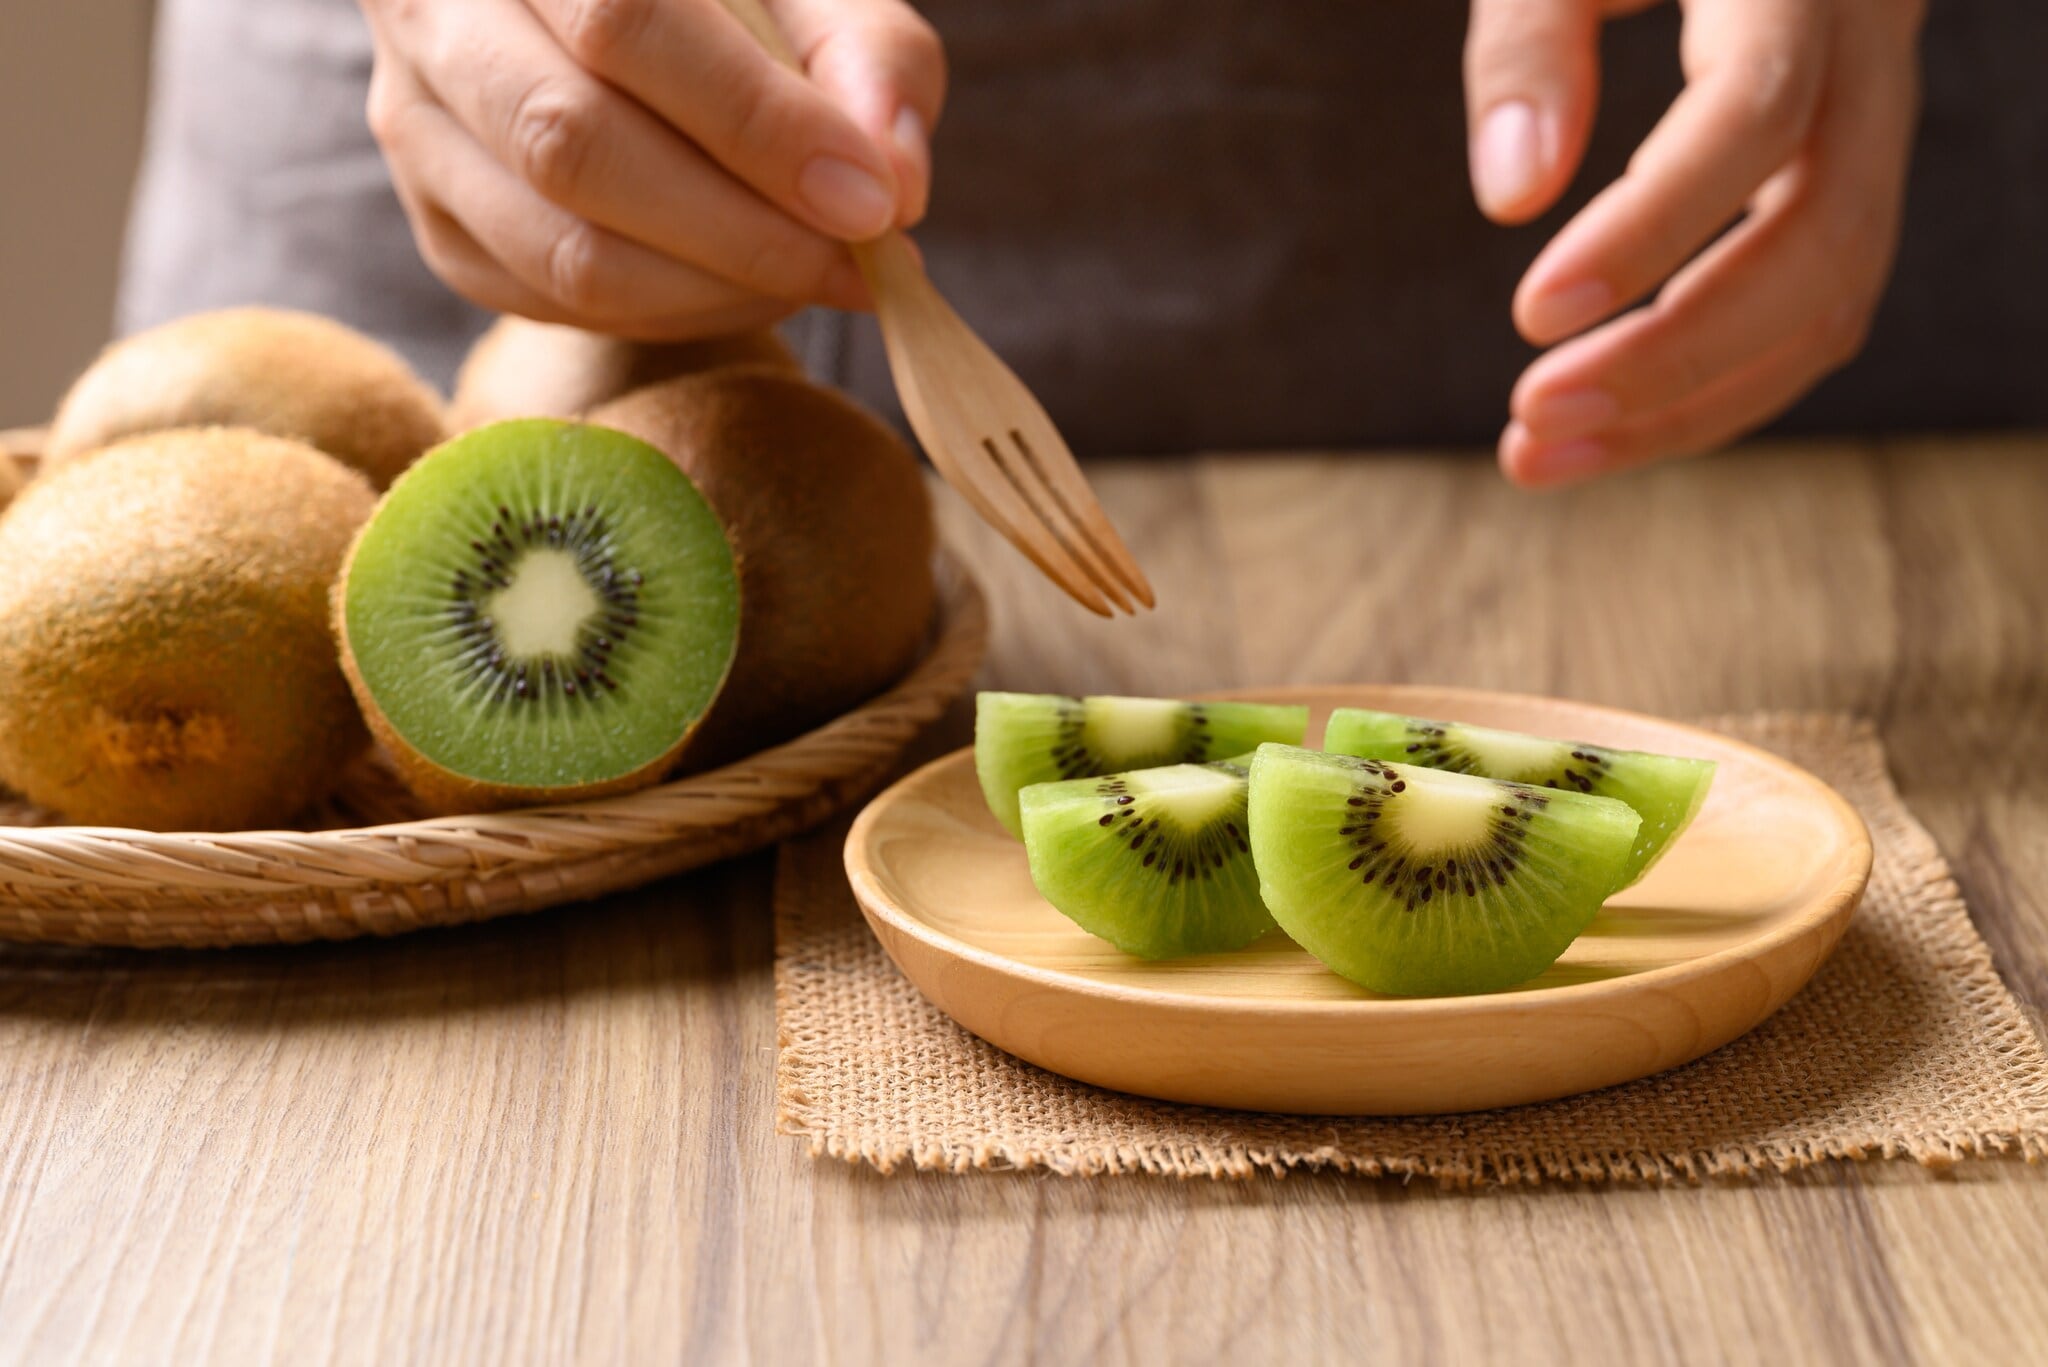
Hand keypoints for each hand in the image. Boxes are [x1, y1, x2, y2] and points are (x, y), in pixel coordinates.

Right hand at [360, 0, 944, 338]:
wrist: (605, 16)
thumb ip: (866, 56)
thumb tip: (894, 185)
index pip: (625, 23)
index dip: (756, 126)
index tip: (869, 201)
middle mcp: (433, 12)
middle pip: (571, 146)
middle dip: (741, 230)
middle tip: (856, 262)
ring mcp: (416, 125)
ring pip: (558, 249)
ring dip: (714, 290)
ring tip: (815, 276)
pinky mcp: (438, 224)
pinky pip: (554, 302)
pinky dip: (672, 314)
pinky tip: (745, 286)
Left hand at [1464, 0, 1925, 485]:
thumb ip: (1531, 47)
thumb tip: (1511, 200)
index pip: (1752, 118)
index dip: (1650, 229)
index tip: (1532, 316)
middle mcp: (1868, 64)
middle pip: (1820, 238)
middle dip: (1676, 353)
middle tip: (1534, 415)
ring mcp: (1877, 137)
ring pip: (1832, 303)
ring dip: (1688, 406)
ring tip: (1541, 454)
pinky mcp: (1852, 193)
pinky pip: (1819, 316)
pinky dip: (1717, 393)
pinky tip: (1609, 431)